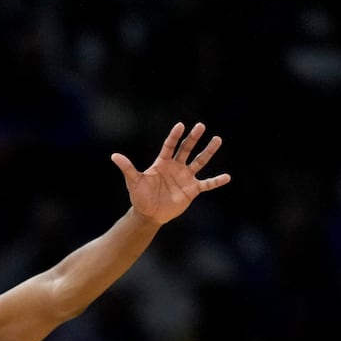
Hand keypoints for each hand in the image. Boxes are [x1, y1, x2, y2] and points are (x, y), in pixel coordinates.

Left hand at [110, 121, 229, 224]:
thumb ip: (127, 168)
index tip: (180, 125)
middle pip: (187, 149)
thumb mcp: (133, 181)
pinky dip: (216, 181)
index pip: (170, 146)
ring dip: (208, 151)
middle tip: (201, 126)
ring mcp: (185, 177)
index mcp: (163, 162)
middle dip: (193, 138)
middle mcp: (176, 167)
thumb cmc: (140, 197)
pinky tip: (227, 177)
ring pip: (199, 161)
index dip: (175, 136)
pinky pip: (207, 184)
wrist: (149, 214)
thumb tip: (114, 156)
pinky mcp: (192, 190)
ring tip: (217, 139)